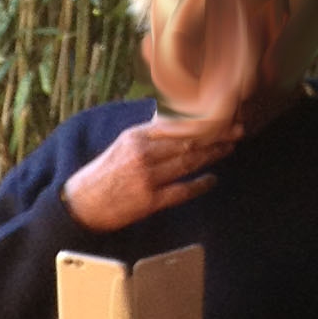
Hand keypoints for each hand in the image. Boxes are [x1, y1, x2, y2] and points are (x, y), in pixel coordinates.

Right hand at [61, 114, 235, 230]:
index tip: (222, 113)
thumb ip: (149, 133)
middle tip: (238, 128)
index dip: (204, 118)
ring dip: (212, 154)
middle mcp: (143, 154)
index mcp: (137, 136)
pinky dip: (199, 185)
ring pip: (188, 162)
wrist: (79, 206)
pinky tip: (212, 180)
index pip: (177, 122)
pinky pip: (181, 191)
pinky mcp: (148, 202)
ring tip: (230, 147)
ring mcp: (146, 178)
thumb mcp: (122, 144)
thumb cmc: (103, 175)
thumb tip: (175, 119)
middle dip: (216, 133)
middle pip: (188, 140)